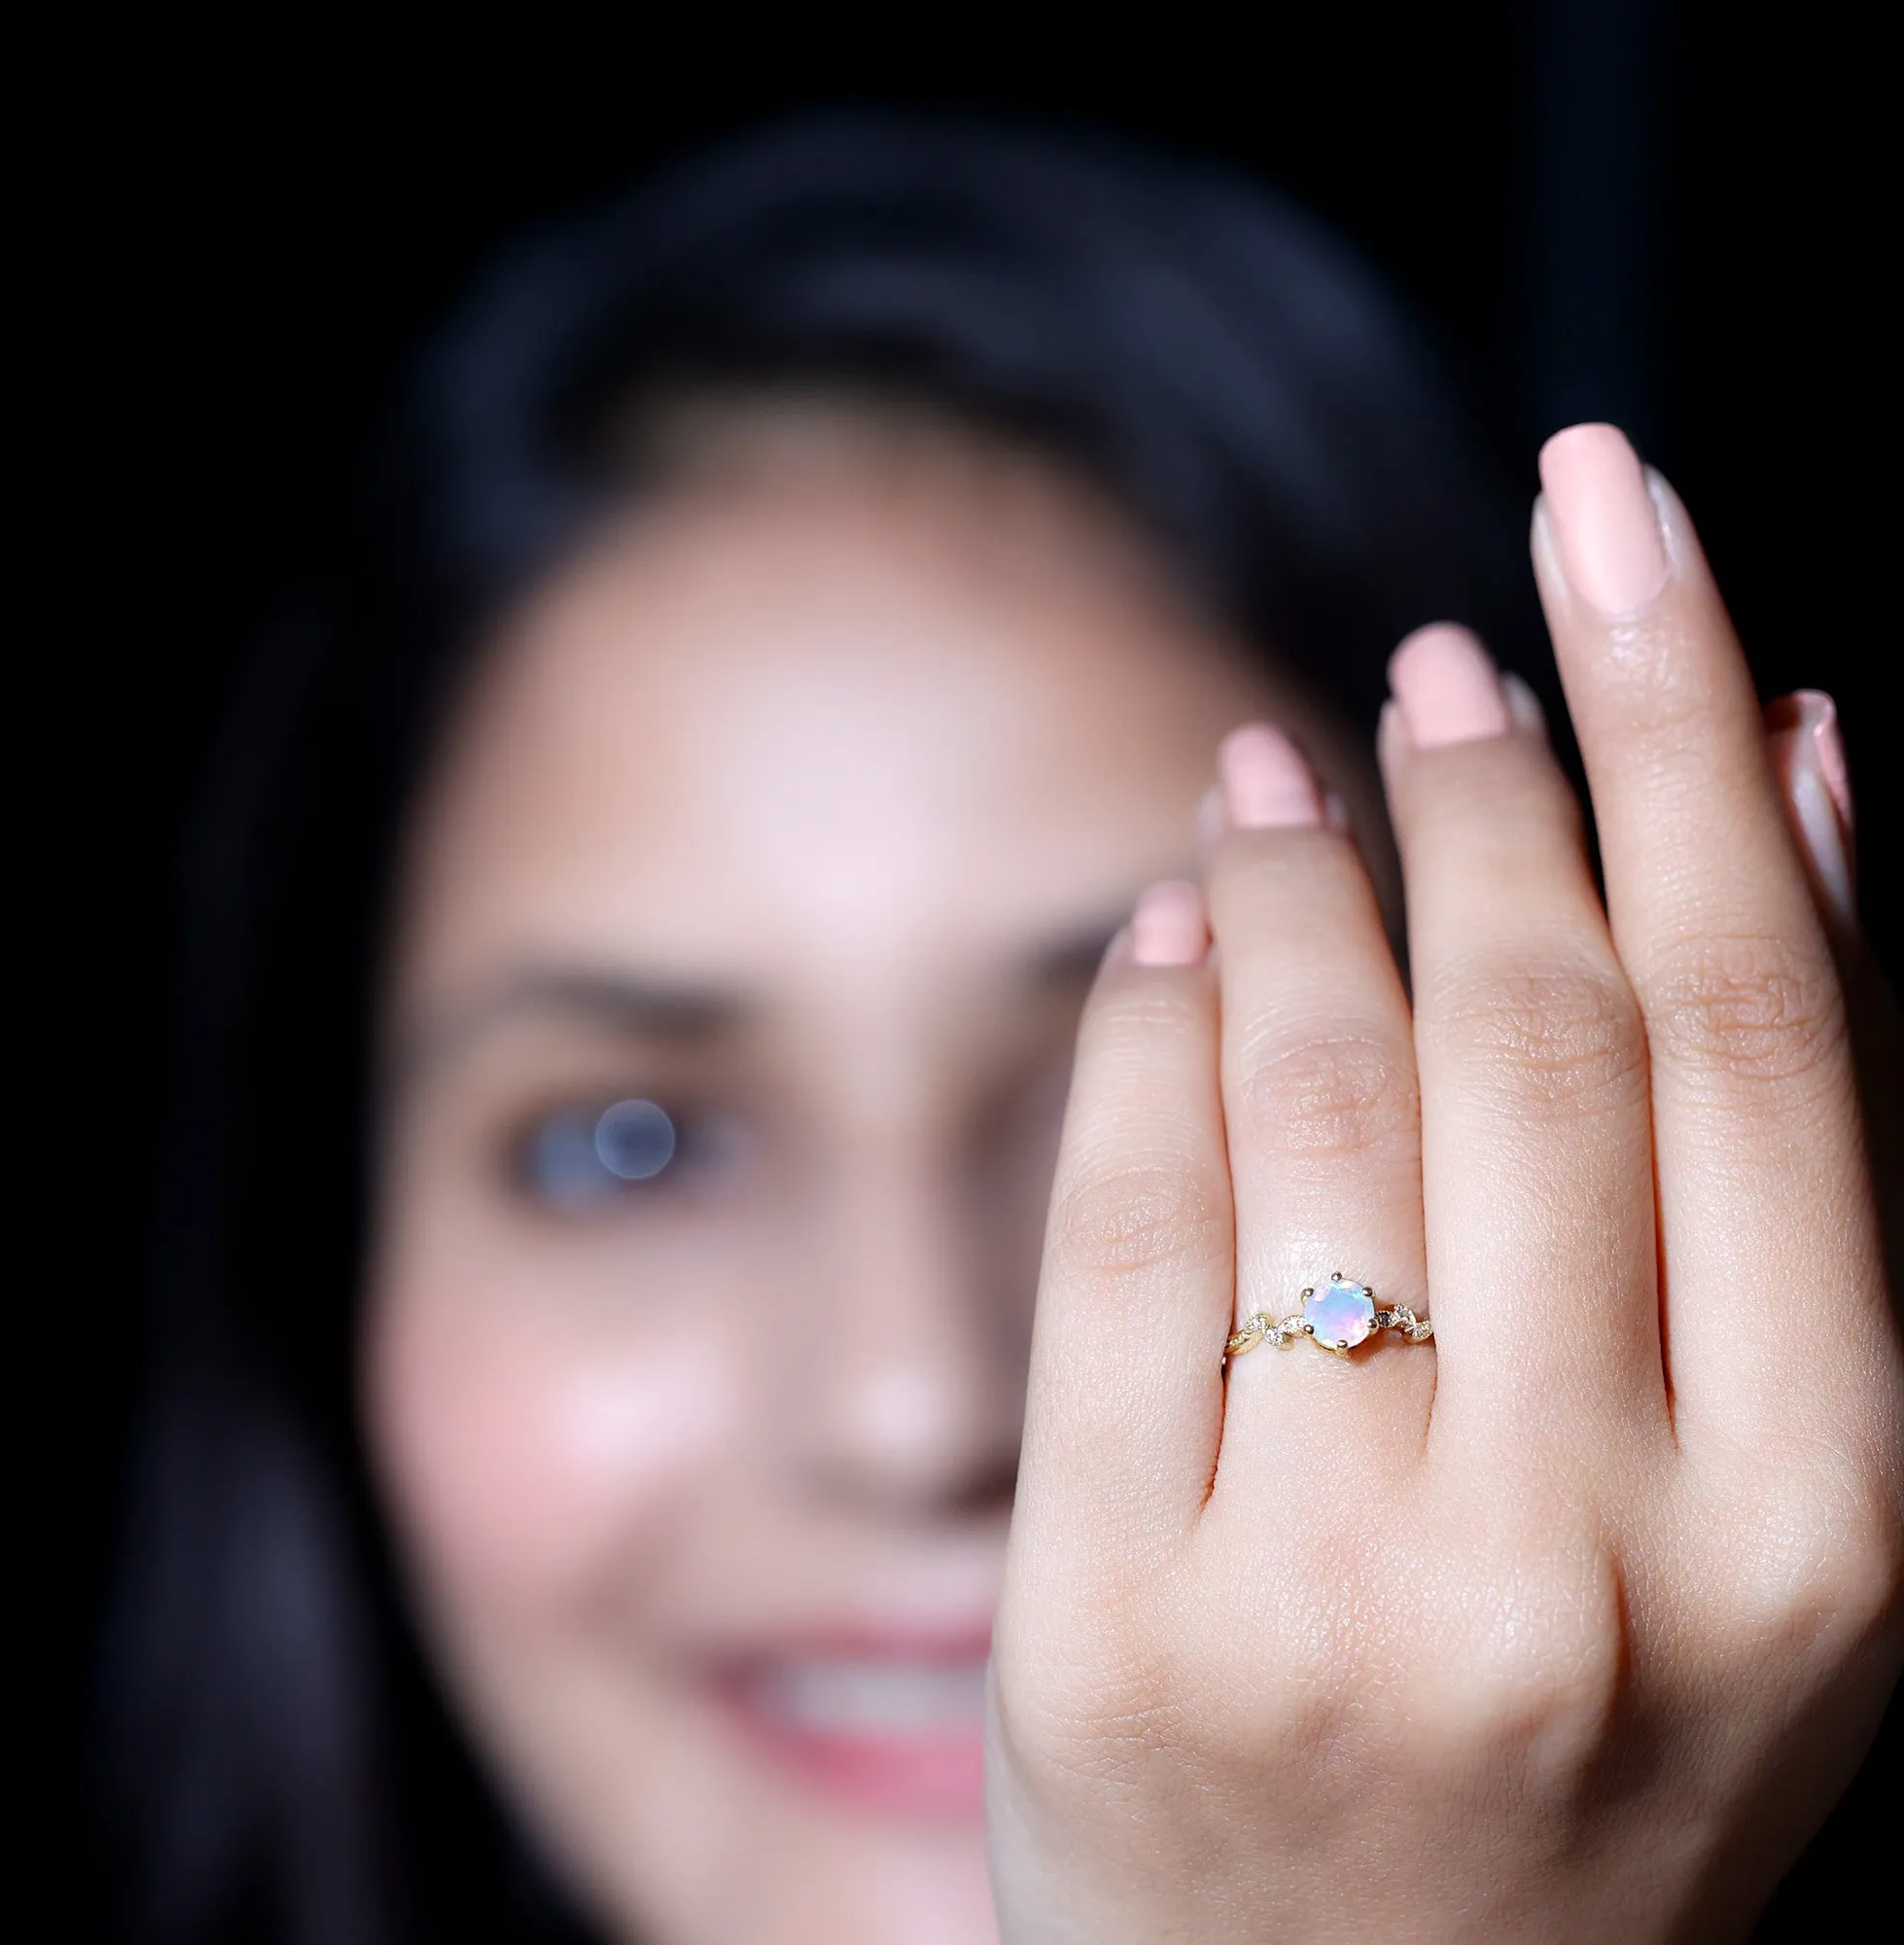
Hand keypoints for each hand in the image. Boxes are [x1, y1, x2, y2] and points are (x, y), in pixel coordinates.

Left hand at [986, 426, 1903, 1941]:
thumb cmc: (1587, 1765)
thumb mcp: (1777, 1525)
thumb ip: (1800, 1168)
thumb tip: (1799, 783)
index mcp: (1818, 1537)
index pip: (1757, 1031)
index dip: (1687, 732)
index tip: (1625, 528)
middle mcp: (1586, 1556)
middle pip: (1536, 1034)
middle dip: (1496, 781)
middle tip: (1458, 644)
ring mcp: (1330, 1595)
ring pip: (1316, 1098)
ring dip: (1302, 876)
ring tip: (1298, 761)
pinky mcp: (1108, 1622)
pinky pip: (1118, 1231)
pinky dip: (1144, 1030)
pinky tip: (1166, 925)